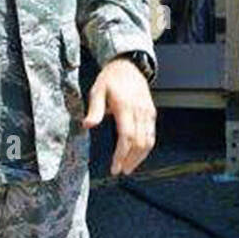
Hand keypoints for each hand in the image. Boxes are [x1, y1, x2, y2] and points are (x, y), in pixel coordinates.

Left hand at [83, 56, 156, 174]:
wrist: (128, 66)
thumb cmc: (110, 79)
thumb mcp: (97, 90)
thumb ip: (94, 110)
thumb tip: (87, 126)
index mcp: (125, 106)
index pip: (127, 136)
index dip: (122, 155)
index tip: (115, 168)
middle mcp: (140, 111)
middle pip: (139, 143)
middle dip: (130, 160)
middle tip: (120, 171)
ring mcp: (148, 112)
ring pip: (148, 141)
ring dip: (139, 157)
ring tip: (128, 167)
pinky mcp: (151, 113)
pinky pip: (151, 135)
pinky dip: (145, 148)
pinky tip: (137, 156)